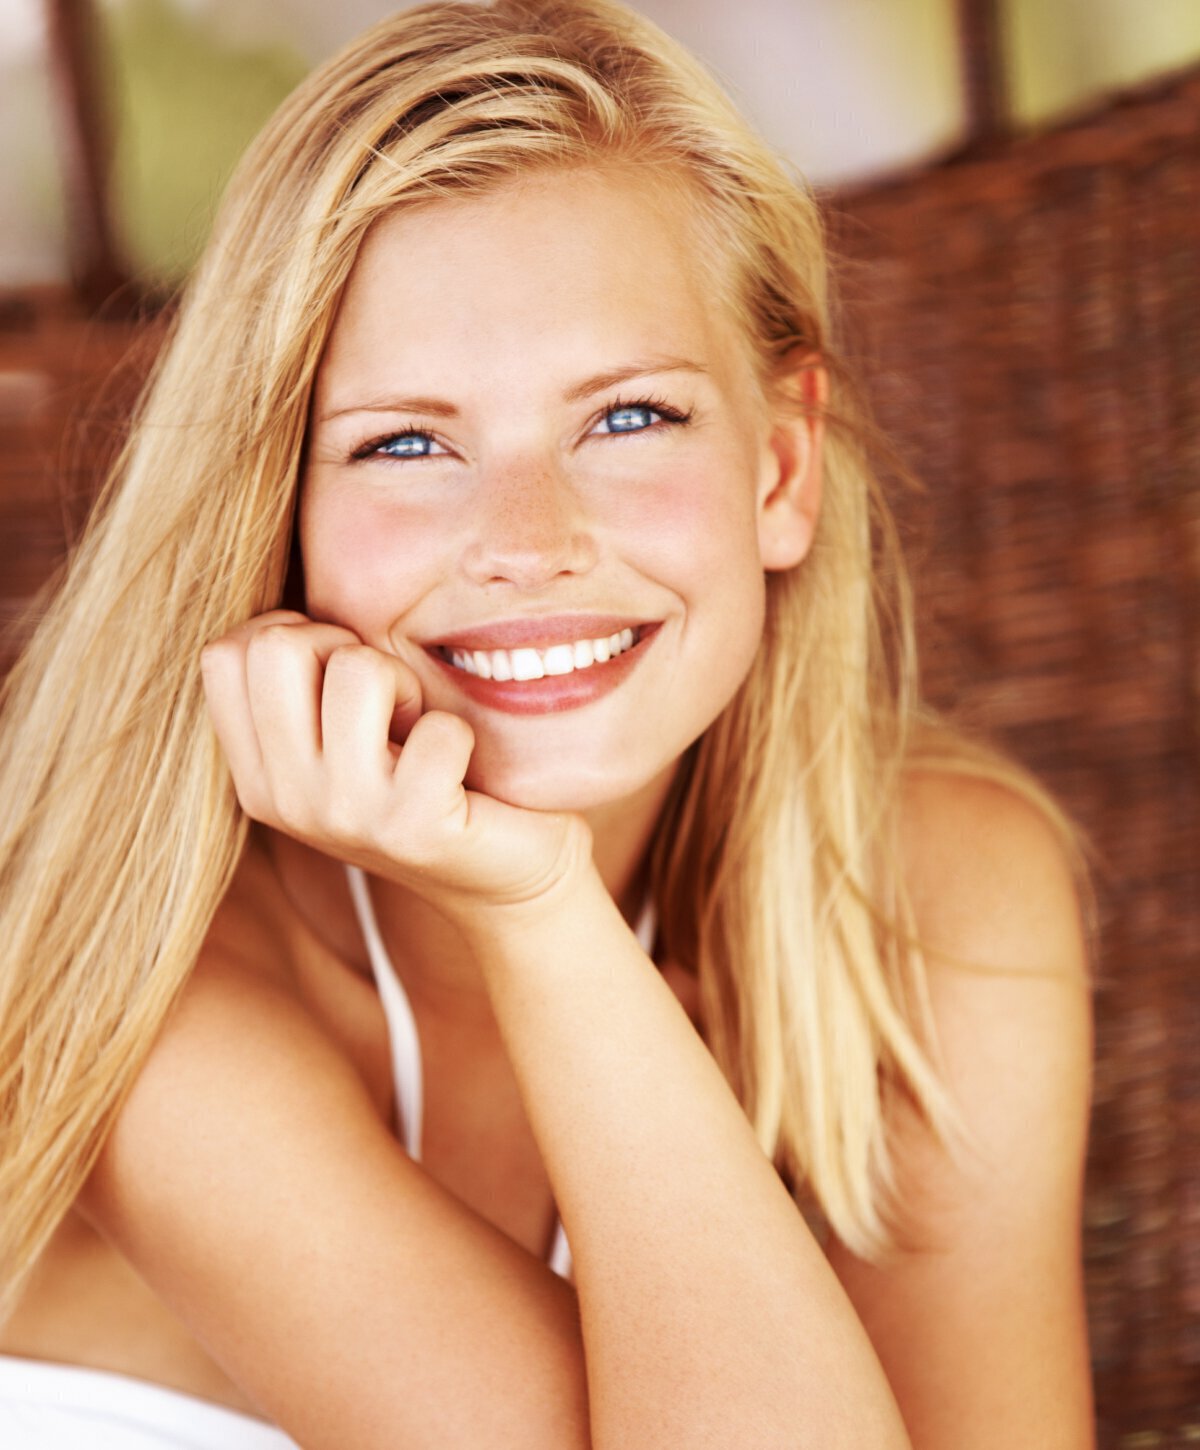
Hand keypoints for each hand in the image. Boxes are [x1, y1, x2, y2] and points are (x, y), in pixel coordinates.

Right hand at [200, 611, 593, 913]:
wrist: (506, 875)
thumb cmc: (426, 778)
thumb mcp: (344, 734)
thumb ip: (303, 681)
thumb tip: (291, 600)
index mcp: (257, 773)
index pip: (226, 652)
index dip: (295, 636)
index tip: (340, 679)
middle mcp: (285, 799)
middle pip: (277, 645)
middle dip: (346, 649)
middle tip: (387, 701)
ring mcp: (345, 817)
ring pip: (357, 670)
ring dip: (406, 684)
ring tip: (420, 732)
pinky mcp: (414, 829)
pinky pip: (438, 728)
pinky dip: (459, 732)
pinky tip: (459, 771)